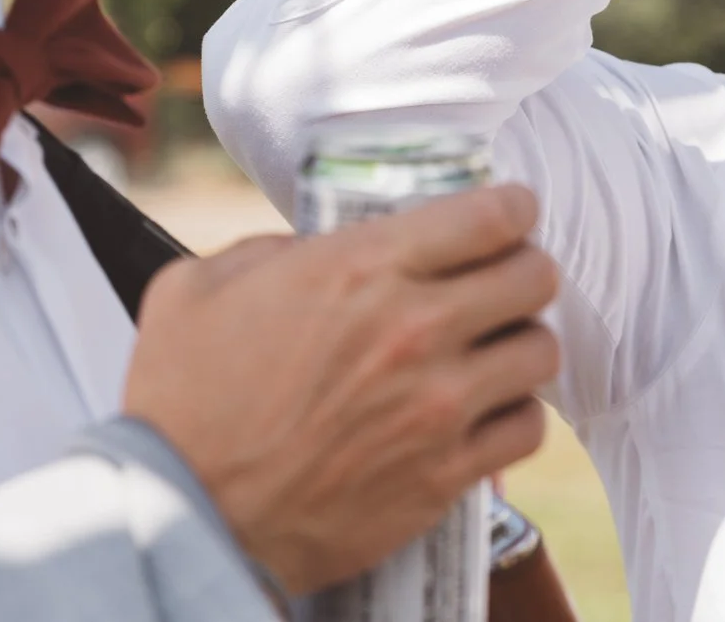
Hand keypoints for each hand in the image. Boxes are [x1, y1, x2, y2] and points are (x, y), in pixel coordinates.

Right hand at [124, 184, 561, 593]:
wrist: (185, 517)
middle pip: (534, 275)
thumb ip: (269, 248)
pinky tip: (483, 411)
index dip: (511, 208)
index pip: (490, 215)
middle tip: (500, 280)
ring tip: (491, 348)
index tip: (508, 215)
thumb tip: (311, 248)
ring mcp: (437, 406)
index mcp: (361, 268)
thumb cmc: (183, 402)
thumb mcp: (200, 286)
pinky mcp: (444, 474)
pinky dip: (512, 415)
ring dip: (520, 342)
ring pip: (541, 351)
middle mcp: (414, 328)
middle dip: (522, 268)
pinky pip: (527, 429)